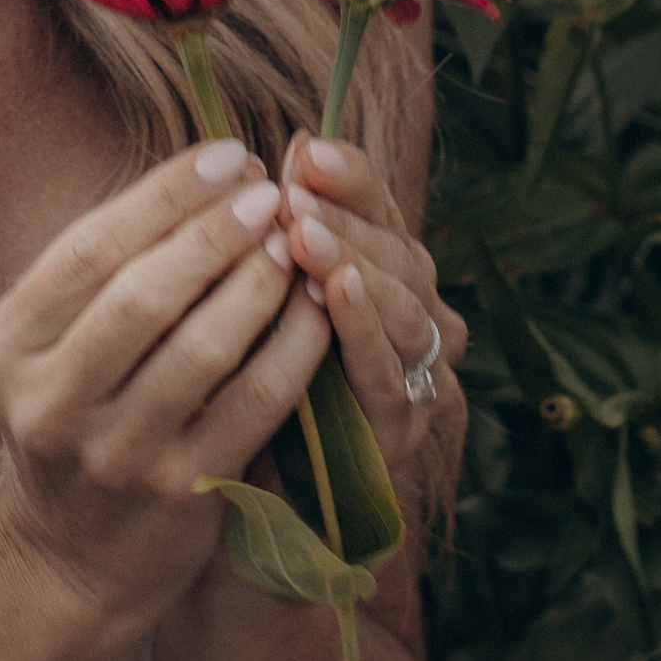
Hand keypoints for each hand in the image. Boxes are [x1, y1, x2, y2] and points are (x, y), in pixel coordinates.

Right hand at [0, 143, 332, 628]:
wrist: (74, 559)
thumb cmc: (81, 417)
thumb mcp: (54, 345)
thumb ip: (108, 268)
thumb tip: (214, 170)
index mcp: (8, 348)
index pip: (89, 249)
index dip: (167, 193)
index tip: (232, 154)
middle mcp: (48, 403)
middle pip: (143, 293)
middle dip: (218, 232)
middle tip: (274, 193)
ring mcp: (114, 454)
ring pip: (203, 346)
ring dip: (262, 282)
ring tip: (299, 242)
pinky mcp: (180, 492)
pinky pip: (253, 402)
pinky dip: (293, 346)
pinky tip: (319, 308)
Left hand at [275, 134, 465, 504]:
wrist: (244, 511)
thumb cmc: (244, 389)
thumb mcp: (248, 302)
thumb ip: (266, 241)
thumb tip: (267, 153)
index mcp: (386, 276)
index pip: (382, 212)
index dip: (351, 178)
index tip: (303, 148)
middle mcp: (417, 321)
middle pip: (400, 254)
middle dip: (346, 219)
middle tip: (294, 192)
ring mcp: (416, 379)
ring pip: (404, 310)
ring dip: (355, 265)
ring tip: (307, 234)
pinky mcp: (401, 436)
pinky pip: (388, 376)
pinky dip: (364, 332)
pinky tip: (335, 294)